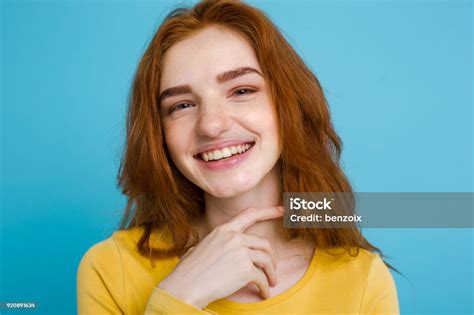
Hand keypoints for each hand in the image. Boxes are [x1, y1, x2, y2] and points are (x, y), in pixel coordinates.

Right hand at [158, 206, 283, 308]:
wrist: (185, 286)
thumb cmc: (188, 271)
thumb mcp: (200, 247)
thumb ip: (214, 244)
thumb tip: (216, 249)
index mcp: (223, 230)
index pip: (250, 214)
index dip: (268, 211)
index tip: (281, 210)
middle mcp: (234, 237)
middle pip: (264, 244)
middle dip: (271, 258)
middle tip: (272, 269)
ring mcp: (240, 252)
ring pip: (267, 260)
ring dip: (271, 274)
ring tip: (271, 283)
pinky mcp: (245, 269)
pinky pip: (262, 278)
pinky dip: (265, 288)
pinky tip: (263, 294)